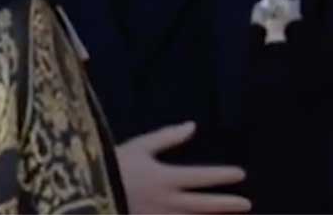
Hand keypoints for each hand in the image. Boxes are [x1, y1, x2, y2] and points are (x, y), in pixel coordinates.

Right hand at [118, 122, 250, 213]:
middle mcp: (166, 202)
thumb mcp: (140, 146)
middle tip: (246, 203)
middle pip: (202, 205)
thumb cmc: (113, 164)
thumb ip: (167, 137)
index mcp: (164, 178)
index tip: (240, 174)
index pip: (200, 177)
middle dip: (226, 204)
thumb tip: (192, 126)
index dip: (221, 176)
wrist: (86, 192)